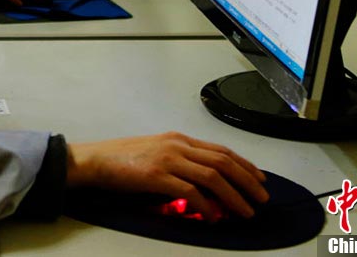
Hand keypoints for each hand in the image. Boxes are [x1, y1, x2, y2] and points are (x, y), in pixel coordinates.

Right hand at [66, 132, 268, 220]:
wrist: (95, 160)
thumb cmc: (123, 159)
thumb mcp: (157, 154)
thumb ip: (180, 166)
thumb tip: (205, 190)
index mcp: (178, 139)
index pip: (220, 150)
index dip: (245, 165)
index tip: (259, 179)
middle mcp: (177, 146)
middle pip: (223, 161)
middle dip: (247, 181)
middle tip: (261, 199)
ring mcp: (168, 159)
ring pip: (212, 176)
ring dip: (234, 196)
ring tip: (244, 211)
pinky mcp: (157, 175)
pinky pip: (190, 191)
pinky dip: (206, 205)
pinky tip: (213, 216)